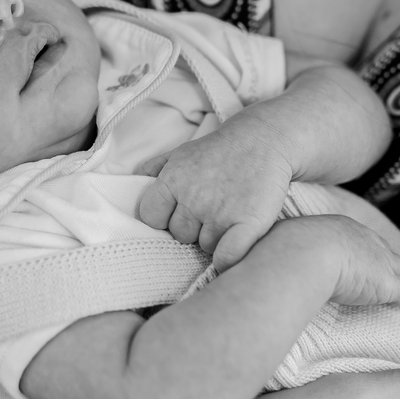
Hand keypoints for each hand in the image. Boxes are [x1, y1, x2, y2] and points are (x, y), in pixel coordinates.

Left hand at [137, 122, 294, 270]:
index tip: (178, 213)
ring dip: (214, 238)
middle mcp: (193, 198)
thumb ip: (155, 168)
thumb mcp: (182, 152)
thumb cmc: (220, 149)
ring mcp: (220, 212)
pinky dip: (227, 259)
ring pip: (205, 246)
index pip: (150, 217)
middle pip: (179, 235)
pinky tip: (232, 250)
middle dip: (192, 228)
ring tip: (228, 218)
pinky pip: (227, 257)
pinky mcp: (248, 223)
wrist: (265, 138)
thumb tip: (134, 179)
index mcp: (173, 180)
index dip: (163, 219)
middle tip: (209, 212)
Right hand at [282, 215, 399, 312]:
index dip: (366, 251)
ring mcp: (379, 262)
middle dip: (391, 264)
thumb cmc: (291, 248)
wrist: (307, 254)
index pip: (360, 240)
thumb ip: (290, 248)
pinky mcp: (387, 284)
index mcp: (341, 228)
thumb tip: (270, 253)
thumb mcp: (289, 241)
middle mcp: (365, 240)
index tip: (365, 258)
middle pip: (385, 253)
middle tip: (395, 273)